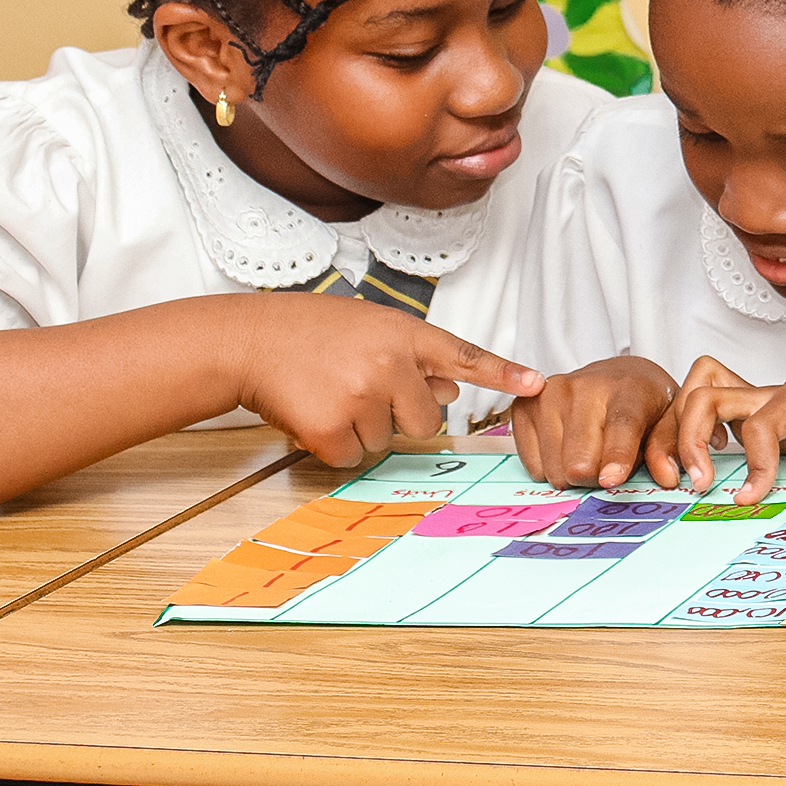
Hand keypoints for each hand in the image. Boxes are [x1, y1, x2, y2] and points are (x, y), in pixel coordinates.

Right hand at [231, 293, 544, 468]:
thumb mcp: (370, 328)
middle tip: (360, 389)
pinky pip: (355, 458)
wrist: (249, 340)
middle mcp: (390, 363)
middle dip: (399, 416)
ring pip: (389, 441)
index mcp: (403, 333)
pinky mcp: (334, 429)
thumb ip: (413, 355)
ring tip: (331, 393)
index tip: (536, 384)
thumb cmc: (310, 331)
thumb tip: (451, 391)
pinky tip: (316, 413)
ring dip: (363, 429)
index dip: (502, 373)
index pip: (464, 355)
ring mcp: (362, 396)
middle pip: (427, 421)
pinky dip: (337, 446)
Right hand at [509, 357, 676, 488]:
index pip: (621, 425)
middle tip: (608, 464)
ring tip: (590, 451)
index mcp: (627, 388)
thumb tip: (666, 477)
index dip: (616, 456)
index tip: (611, 479)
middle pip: (580, 462)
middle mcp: (582, 387)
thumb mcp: (668, 421)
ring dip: (574, 475)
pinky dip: (551, 467)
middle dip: (596, 477)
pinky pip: (533, 466)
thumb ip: (667, 448)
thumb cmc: (643, 403)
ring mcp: (549, 395)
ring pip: (555, 470)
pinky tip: (566, 447)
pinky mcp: (524, 406)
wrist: (614, 375)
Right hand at [646, 357, 785, 504]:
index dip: (753, 461)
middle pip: (707, 393)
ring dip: (678, 434)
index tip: (752, 497)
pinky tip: (704, 467)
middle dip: (688, 436)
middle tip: (698, 484)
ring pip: (698, 398)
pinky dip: (690, 436)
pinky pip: (708, 416)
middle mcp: (773, 396)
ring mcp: (760, 408)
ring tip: (682, 477)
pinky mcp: (756, 423)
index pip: (760, 421)